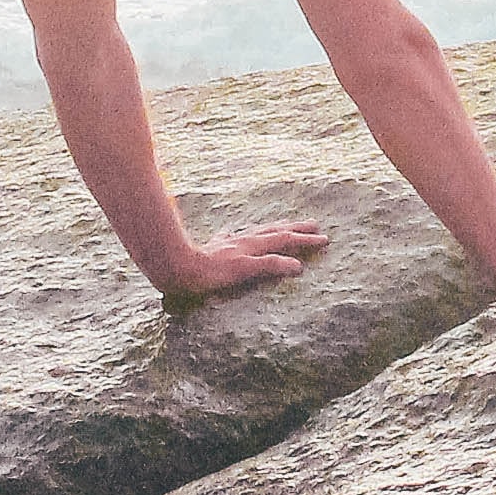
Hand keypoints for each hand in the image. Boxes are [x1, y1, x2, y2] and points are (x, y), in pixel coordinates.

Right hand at [151, 218, 331, 297]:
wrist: (174, 268)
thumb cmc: (187, 260)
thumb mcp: (206, 247)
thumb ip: (219, 240)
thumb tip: (224, 231)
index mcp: (236, 240)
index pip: (264, 231)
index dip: (282, 228)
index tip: (297, 225)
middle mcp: (243, 242)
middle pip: (276, 232)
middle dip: (298, 228)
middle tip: (318, 226)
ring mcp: (243, 253)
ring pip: (278, 242)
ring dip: (300, 240)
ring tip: (320, 239)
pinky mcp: (242, 266)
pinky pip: (267, 264)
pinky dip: (284, 264)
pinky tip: (298, 267)